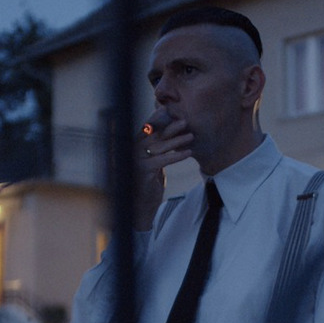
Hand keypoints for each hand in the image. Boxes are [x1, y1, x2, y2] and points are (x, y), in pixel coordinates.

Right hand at [134, 112, 192, 230]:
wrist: (140, 208)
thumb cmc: (148, 186)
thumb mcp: (153, 165)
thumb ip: (157, 152)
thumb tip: (169, 137)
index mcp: (134, 148)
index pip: (147, 130)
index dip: (159, 121)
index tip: (173, 114)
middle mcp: (133, 152)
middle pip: (153, 135)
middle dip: (170, 127)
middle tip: (184, 121)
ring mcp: (137, 160)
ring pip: (160, 146)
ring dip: (177, 140)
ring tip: (191, 136)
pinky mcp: (144, 171)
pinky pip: (163, 160)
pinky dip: (177, 155)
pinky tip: (189, 153)